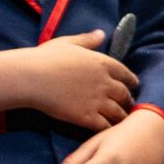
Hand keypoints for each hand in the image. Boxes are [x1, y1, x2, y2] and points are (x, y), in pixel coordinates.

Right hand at [0, 31, 136, 129]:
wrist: (30, 78)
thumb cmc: (45, 58)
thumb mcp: (67, 43)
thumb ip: (87, 40)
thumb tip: (102, 33)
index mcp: (102, 63)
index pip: (126, 74)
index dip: (131, 81)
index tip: (133, 85)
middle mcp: (105, 83)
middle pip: (125, 95)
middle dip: (128, 101)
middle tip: (127, 105)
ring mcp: (97, 101)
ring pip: (119, 113)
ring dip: (121, 117)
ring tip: (121, 121)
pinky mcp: (86, 117)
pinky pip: (105, 126)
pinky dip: (109, 128)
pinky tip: (108, 130)